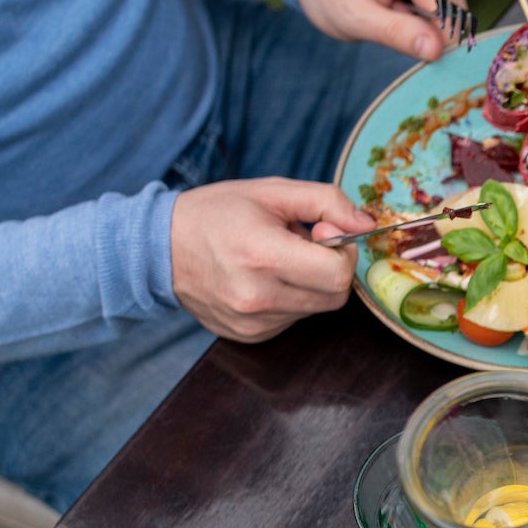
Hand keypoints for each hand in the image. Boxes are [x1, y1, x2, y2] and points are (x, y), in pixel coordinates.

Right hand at [169, 178, 377, 342]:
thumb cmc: (217, 213)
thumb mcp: (273, 191)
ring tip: (275, 260)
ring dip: (308, 283)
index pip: (337, 275)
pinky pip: (292, 319)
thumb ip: (327, 202)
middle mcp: (256, 297)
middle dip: (330, 269)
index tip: (323, 235)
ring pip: (315, 309)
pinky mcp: (248, 336)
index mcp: (263, 256)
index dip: (343, 253)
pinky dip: (290, 299)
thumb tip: (367, 225)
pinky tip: (263, 279)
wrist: (160, 248)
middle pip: (334, 297)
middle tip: (302, 245)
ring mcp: (251, 323)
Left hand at [294, 0, 467, 60]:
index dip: (438, 40)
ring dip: (429, 22)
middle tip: (393, 25)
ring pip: (455, 8)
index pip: (446, 9)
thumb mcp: (354, 19)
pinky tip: (402, 5)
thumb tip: (437, 49)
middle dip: (431, 30)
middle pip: (455, 9)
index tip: (416, 55)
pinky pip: (448, 2)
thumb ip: (396, 33)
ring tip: (394, 12)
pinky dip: (428, 14)